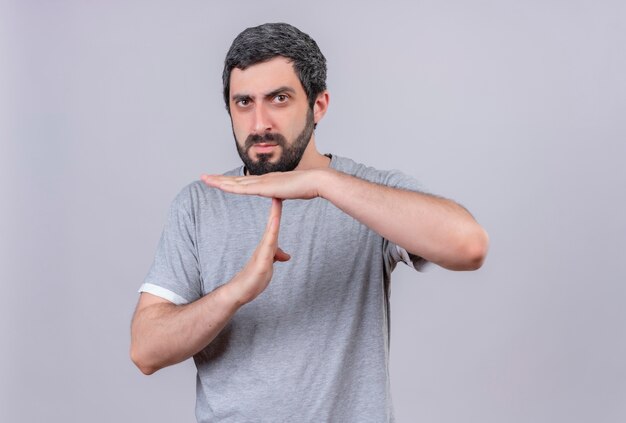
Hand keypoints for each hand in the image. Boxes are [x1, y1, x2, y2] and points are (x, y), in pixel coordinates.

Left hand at [201, 169, 329, 199]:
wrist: (315, 181)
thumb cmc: (309, 186)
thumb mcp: (293, 191)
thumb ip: (285, 192)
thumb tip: (284, 193)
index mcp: (268, 181)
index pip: (245, 181)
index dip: (231, 180)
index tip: (220, 181)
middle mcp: (262, 179)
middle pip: (236, 179)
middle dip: (219, 178)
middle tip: (204, 177)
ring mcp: (262, 182)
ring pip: (235, 182)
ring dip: (219, 181)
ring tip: (204, 179)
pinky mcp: (264, 188)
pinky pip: (242, 188)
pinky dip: (229, 187)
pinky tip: (220, 186)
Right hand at [228, 198, 289, 304]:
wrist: (239, 291)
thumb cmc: (253, 278)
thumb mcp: (269, 265)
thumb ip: (276, 256)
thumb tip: (286, 255)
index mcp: (266, 245)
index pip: (273, 224)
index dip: (277, 210)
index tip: (281, 195)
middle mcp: (263, 246)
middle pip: (271, 223)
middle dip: (275, 207)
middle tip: (278, 190)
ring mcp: (261, 253)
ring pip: (270, 233)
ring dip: (273, 218)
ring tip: (277, 202)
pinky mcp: (261, 263)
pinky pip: (268, 248)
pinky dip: (271, 237)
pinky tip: (274, 230)